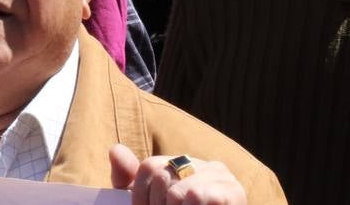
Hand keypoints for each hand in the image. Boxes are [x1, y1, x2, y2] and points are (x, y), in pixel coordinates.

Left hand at [109, 144, 247, 204]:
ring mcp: (222, 177)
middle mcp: (206, 165)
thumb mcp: (150, 204)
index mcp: (187, 165)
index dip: (141, 196)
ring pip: (177, 192)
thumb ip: (132, 182)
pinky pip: (196, 195)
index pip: (149, 167)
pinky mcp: (234, 192)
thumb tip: (115, 150)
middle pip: (163, 177)